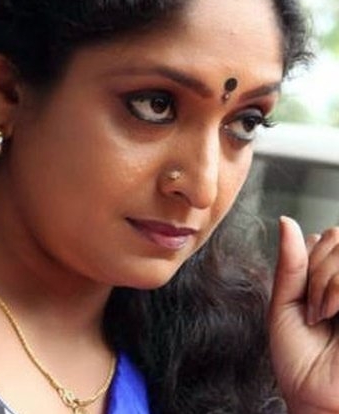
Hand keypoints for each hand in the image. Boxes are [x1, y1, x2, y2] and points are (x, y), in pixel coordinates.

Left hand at [269, 217, 338, 413]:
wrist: (315, 400)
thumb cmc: (299, 360)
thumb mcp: (283, 304)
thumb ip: (290, 264)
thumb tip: (287, 221)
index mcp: (331, 277)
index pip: (326, 238)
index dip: (308, 259)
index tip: (302, 297)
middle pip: (337, 237)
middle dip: (315, 271)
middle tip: (312, 309)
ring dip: (327, 281)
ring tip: (322, 314)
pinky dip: (338, 288)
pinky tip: (333, 312)